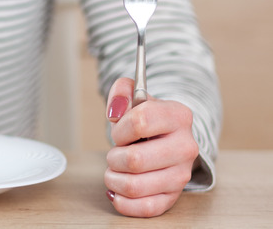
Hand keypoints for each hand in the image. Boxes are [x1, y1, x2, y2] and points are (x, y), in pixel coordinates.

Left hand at [103, 77, 198, 216]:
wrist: (166, 140)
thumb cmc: (145, 121)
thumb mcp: (135, 98)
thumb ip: (122, 91)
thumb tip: (115, 110)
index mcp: (178, 116)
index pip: (139, 122)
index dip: (120, 129)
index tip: (120, 131)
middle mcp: (186, 146)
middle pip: (134, 160)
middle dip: (114, 156)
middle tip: (117, 153)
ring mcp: (181, 175)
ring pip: (134, 186)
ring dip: (113, 178)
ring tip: (116, 170)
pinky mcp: (173, 197)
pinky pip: (145, 208)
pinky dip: (122, 201)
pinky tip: (118, 190)